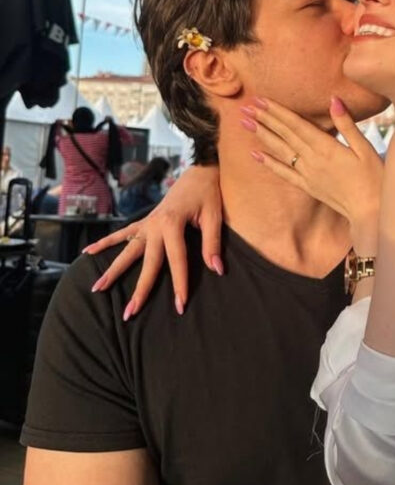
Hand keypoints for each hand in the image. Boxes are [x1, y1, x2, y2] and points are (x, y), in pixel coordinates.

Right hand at [85, 164, 222, 317]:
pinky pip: (122, 233)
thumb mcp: (214, 216)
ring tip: (97, 289)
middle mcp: (155, 225)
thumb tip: (217, 269)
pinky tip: (87, 253)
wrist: (199, 171)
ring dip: (113, 270)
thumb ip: (212, 243)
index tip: (179, 305)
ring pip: (127, 251)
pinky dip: (105, 242)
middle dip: (140, 289)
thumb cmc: (208, 193)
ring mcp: (147, 223)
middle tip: (129, 313)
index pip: (177, 260)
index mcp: (173, 224)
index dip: (179, 283)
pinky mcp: (144, 221)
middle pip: (146, 262)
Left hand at [241, 96, 383, 224]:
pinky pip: (285, 173)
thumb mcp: (365, 148)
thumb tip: (333, 100)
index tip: (261, 100)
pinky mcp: (308, 187)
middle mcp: (313, 160)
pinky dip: (269, 163)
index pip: (297, 124)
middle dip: (264, 119)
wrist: (370, 211)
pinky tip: (256, 155)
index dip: (278, 111)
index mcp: (327, 148)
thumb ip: (347, 124)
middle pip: (285, 135)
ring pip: (281, 151)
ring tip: (245, 124)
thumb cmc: (374, 178)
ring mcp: (308, 174)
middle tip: (245, 107)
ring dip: (262, 136)